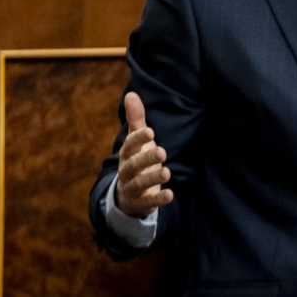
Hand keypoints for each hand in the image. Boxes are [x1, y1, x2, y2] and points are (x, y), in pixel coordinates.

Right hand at [115, 92, 173, 218]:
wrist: (127, 195)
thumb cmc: (137, 162)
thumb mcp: (137, 142)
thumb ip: (136, 120)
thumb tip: (131, 94)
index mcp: (127, 154)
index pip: (129, 145)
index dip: (138, 139)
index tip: (151, 132)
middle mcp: (127, 171)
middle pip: (134, 165)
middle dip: (146, 158)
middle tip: (162, 151)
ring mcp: (132, 188)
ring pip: (139, 184)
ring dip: (153, 178)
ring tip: (167, 172)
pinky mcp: (140, 202)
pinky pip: (148, 202)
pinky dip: (158, 198)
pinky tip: (170, 194)